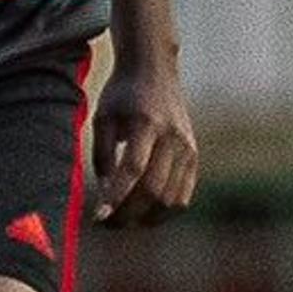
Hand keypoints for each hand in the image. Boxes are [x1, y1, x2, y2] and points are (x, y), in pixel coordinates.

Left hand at [89, 61, 199, 227]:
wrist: (154, 69)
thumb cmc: (122, 95)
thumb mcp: (103, 118)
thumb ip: (102, 156)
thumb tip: (108, 196)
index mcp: (146, 123)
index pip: (133, 169)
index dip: (116, 197)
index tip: (98, 216)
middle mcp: (172, 137)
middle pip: (153, 189)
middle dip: (128, 214)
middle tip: (106, 223)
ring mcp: (187, 148)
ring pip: (171, 199)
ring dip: (145, 218)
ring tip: (123, 221)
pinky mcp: (194, 156)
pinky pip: (183, 196)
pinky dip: (163, 212)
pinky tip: (143, 214)